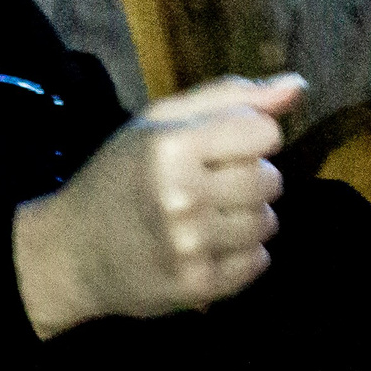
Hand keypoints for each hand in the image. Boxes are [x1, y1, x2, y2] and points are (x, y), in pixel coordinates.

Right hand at [14, 74, 303, 338]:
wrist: (71, 252)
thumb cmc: (117, 176)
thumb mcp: (156, 123)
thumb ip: (228, 98)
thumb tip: (298, 85)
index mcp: (170, 146)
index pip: (264, 132)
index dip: (245, 138)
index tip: (215, 149)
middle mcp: (183, 196)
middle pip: (270, 179)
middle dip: (246, 179)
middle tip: (204, 186)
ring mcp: (192, 245)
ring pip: (267, 222)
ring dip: (244, 218)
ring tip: (204, 218)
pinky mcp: (200, 285)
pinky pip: (258, 261)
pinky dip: (239, 255)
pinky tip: (204, 247)